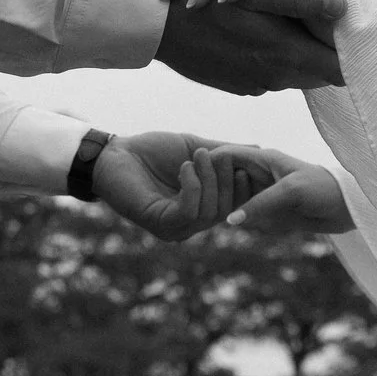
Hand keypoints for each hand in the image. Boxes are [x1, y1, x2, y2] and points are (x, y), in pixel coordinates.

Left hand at [92, 130, 235, 241]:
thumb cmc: (153, 150)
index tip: (246, 162)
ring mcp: (176, 228)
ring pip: (209, 212)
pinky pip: (189, 211)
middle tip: (219, 154)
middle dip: (227, 180)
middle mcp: (191, 224)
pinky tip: (185, 168)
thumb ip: (225, 152)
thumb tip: (260, 150)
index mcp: (202, 207)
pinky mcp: (160, 224)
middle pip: (227, 210)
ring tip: (199, 155)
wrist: (116, 153)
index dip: (245, 185)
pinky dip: (192, 186)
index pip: (236, 205)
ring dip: (208, 180)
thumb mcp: (196, 147)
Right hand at [153, 0, 341, 95]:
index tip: (348, 37)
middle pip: (318, 73)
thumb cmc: (207, 3)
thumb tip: (341, 2)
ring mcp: (255, 86)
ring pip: (294, 73)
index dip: (347, 54)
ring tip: (283, 25)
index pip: (337, 70)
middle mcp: (273, 78)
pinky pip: (269, 75)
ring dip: (294, 53)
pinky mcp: (241, 87)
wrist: (158, 27)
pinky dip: (270, 59)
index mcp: (283, 55)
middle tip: (319, 24)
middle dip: (322, 50)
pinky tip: (255, 36)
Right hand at [193, 144, 353, 234]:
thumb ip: (259, 204)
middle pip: (223, 176)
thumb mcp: (289, 193)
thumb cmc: (322, 190)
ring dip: (219, 204)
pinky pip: (243, 213)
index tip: (189, 179)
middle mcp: (259, 173)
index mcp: (263, 158)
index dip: (207, 164)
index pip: (225, 155)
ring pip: (230, 197)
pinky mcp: (268, 210)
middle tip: (188, 201)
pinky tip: (221, 224)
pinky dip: (234, 217)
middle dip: (209, 186)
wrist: (347, 208)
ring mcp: (262, 192)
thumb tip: (228, 220)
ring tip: (199, 213)